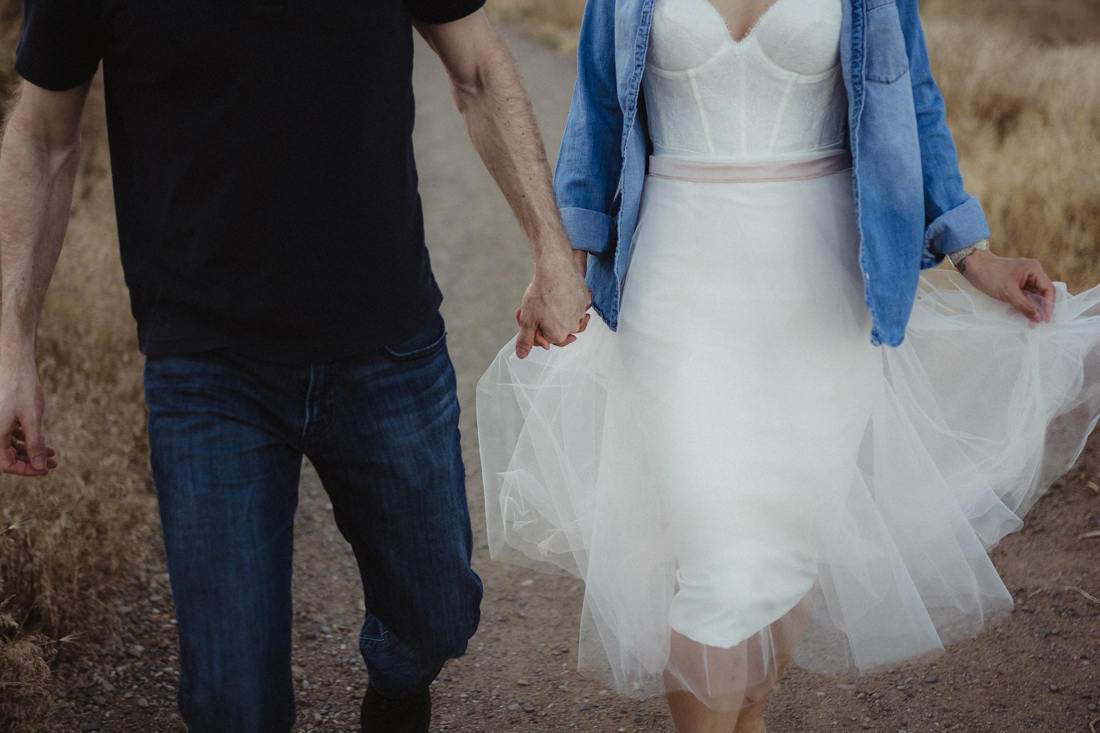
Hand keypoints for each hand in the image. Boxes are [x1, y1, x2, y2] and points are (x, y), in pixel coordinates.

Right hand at [0, 354, 56, 475]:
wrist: (13, 363)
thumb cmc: (22, 389)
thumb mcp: (31, 419)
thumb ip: (34, 444)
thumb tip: (40, 466)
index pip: (7, 464)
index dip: (27, 470)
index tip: (46, 470)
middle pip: (8, 456)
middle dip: (32, 461)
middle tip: (53, 463)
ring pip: (10, 445)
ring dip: (31, 450)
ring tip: (53, 452)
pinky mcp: (1, 415)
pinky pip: (10, 434)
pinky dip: (26, 438)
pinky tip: (42, 439)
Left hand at [515, 243, 591, 358]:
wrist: (556, 270)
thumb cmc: (541, 295)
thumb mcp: (527, 320)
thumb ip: (526, 340)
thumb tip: (522, 355)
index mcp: (558, 335)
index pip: (546, 340)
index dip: (535, 329)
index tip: (527, 315)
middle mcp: (573, 327)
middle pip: (558, 330)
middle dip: (546, 321)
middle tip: (538, 307)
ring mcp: (582, 313)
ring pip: (569, 318)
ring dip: (559, 313)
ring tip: (549, 303)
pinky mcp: (585, 300)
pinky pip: (578, 306)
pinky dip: (570, 302)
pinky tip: (563, 294)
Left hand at [956, 249, 1055, 322]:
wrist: (974, 267)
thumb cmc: (991, 276)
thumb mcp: (1008, 293)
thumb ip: (1025, 306)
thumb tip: (1039, 319)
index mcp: (1034, 270)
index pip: (1049, 289)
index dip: (1049, 305)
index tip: (1046, 320)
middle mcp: (1033, 272)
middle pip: (1043, 293)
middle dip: (1040, 309)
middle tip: (1036, 324)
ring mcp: (1025, 277)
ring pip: (1033, 296)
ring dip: (1030, 308)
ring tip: (1026, 322)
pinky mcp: (1017, 282)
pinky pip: (1024, 295)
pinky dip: (1021, 304)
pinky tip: (1015, 314)